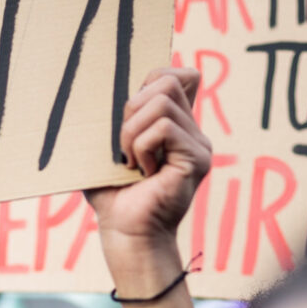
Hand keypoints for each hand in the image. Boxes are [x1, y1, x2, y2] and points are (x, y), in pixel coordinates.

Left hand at [86, 67, 209, 291]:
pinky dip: (142, 146)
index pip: (178, 74)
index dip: (150, 80)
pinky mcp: (197, 159)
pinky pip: (164, 128)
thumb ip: (116, 116)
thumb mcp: (108, 147)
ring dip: (132, 131)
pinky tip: (142, 171)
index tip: (128, 115)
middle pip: (167, 80)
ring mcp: (199, 144)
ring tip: (131, 161)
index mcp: (176, 125)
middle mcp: (193, 131)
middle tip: (124, 144)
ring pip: (162, 102)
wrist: (125, 233)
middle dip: (133, 106)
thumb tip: (107, 83)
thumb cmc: (112, 193)